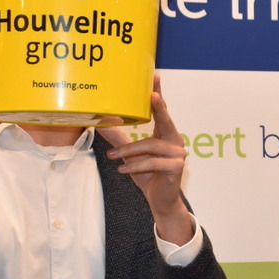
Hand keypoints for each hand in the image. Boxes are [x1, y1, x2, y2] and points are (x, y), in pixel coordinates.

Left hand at [97, 76, 193, 244]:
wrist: (161, 201)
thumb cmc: (148, 176)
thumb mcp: (130, 155)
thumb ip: (119, 139)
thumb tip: (99, 124)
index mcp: (166, 134)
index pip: (162, 110)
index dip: (158, 93)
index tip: (155, 76)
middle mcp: (175, 140)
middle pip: (165, 120)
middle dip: (158, 106)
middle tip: (151, 94)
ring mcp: (178, 154)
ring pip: (150, 145)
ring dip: (128, 151)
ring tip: (112, 157)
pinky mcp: (176, 167)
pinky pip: (152, 163)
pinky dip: (135, 166)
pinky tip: (122, 169)